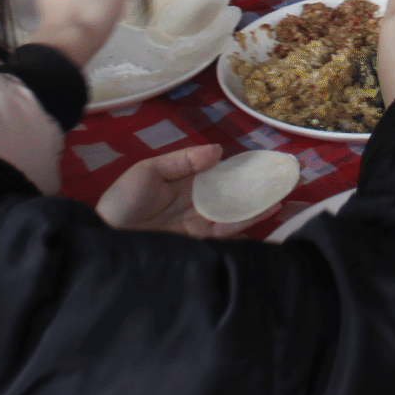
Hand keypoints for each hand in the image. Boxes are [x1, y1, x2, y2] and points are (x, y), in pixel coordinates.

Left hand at [96, 144, 279, 236]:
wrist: (105, 240)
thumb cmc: (123, 201)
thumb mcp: (148, 171)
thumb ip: (183, 161)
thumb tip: (219, 151)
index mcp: (186, 182)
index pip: (221, 173)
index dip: (244, 167)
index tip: (269, 161)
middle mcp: (197, 203)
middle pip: (234, 193)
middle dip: (260, 186)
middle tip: (290, 178)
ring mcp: (199, 224)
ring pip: (236, 212)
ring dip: (260, 203)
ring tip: (284, 193)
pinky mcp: (198, 244)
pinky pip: (226, 231)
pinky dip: (247, 222)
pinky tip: (265, 212)